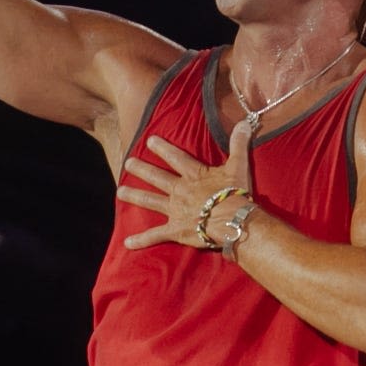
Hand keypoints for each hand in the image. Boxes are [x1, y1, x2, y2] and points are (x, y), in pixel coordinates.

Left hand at [115, 133, 253, 252]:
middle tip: (127, 163)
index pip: (175, 158)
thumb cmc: (236, 194)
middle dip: (141, 169)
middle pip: (157, 177)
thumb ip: (238, 144)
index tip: (149, 140)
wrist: (233, 220)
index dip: (162, 148)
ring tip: (120, 192)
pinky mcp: (175, 229)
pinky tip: (127, 243)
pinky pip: (156, 235)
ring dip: (135, 196)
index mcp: (193, 175)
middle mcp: (180, 190)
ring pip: (150, 201)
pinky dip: (142, 240)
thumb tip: (245, 122)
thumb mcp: (238, 165)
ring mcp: (175, 210)